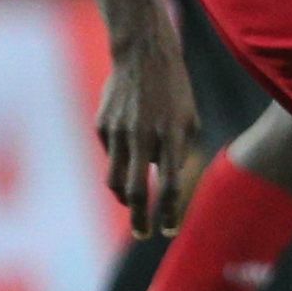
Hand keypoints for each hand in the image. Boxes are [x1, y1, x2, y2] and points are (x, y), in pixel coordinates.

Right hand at [95, 25, 201, 236]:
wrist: (143, 55)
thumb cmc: (175, 90)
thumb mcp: (190, 118)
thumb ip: (181, 152)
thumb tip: (170, 183)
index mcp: (171, 135)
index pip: (170, 185)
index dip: (169, 212)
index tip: (168, 231)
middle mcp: (143, 136)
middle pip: (137, 190)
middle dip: (140, 219)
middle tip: (144, 235)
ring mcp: (118, 132)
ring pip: (115, 179)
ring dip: (125, 199)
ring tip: (134, 207)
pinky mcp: (101, 126)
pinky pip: (111, 155)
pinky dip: (121, 162)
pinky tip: (129, 150)